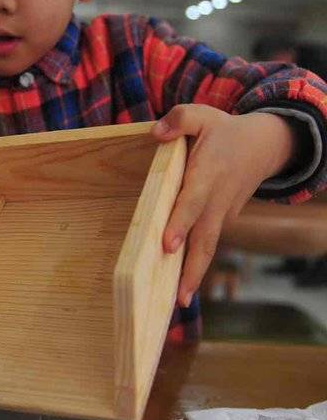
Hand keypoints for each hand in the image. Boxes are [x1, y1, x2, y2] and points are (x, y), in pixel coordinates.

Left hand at [152, 106, 295, 306]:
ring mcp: (221, 214)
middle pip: (204, 239)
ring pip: (207, 247)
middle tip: (179, 297)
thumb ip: (178, 119)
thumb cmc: (224, 131)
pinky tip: (177, 287)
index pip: (192, 201)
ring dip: (194, 276)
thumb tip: (156, 134)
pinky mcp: (220, 222)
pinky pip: (206, 245)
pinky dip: (194, 266)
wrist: (264, 146)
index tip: (167, 244)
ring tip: (178, 303)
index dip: (180, 222)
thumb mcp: (201, 115)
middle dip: (192, 268)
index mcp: (208, 173)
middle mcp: (215, 200)